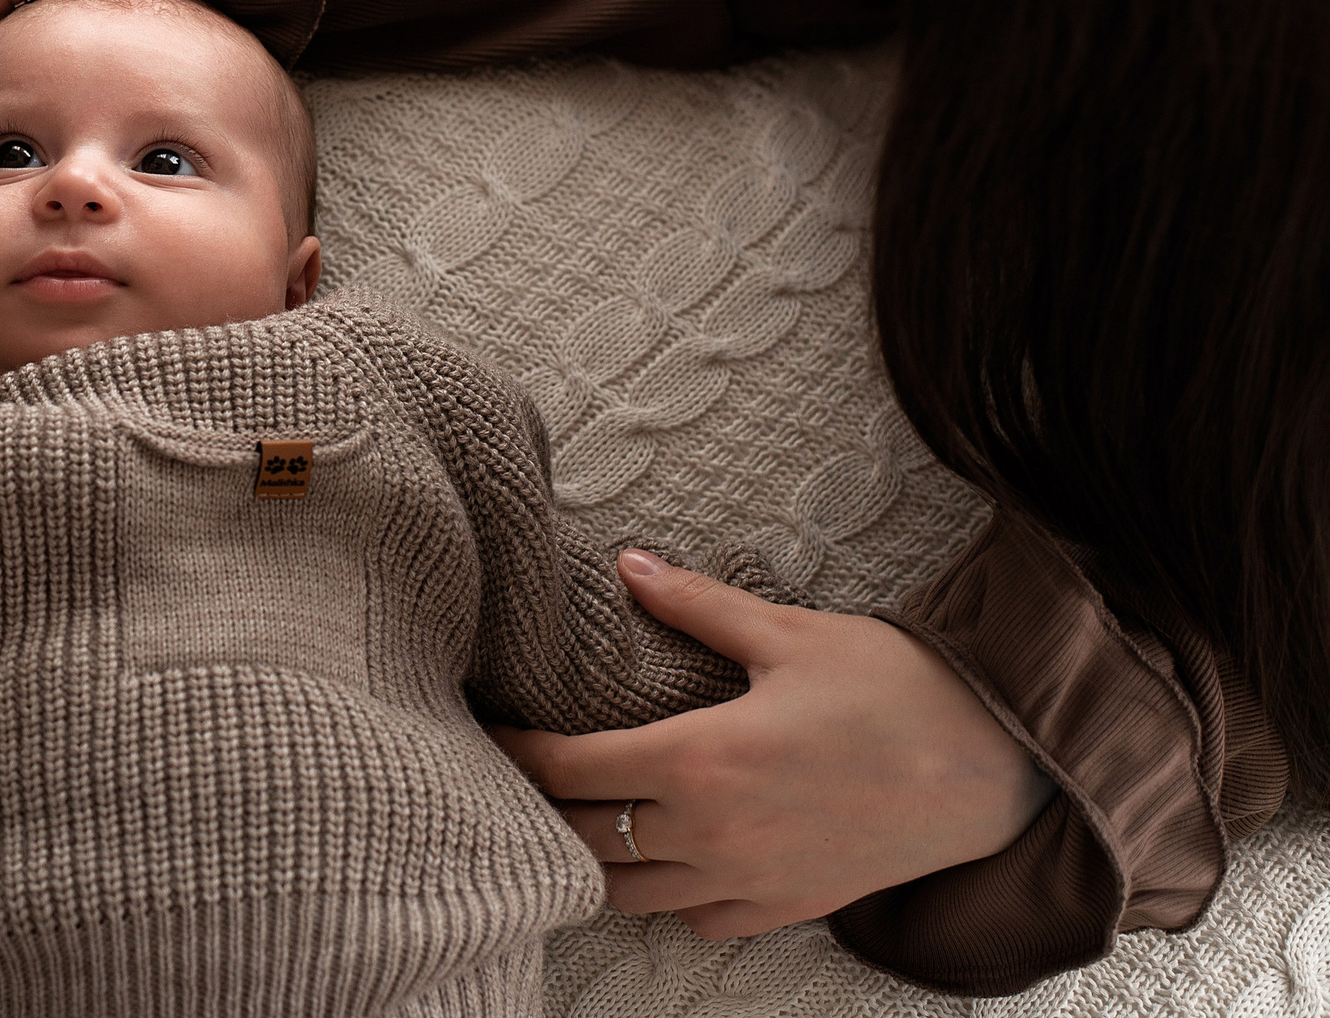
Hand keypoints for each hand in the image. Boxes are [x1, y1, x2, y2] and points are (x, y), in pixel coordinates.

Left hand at [493, 550, 1055, 939]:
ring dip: (588, 858)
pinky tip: (652, 859)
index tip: (487, 729)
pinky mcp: (785, 908)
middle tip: (511, 773)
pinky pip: (693, 922)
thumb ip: (695, 605)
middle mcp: (713, 833)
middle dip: (536, 806)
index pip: (569, 770)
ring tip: (567, 818)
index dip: (516, 752)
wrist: (998, 766)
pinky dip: (659, 898)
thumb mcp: (788, 633)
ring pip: (627, 894)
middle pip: (583, 837)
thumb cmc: (895, 689)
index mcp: (702, 759)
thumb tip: (627, 564)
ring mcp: (748, 881)